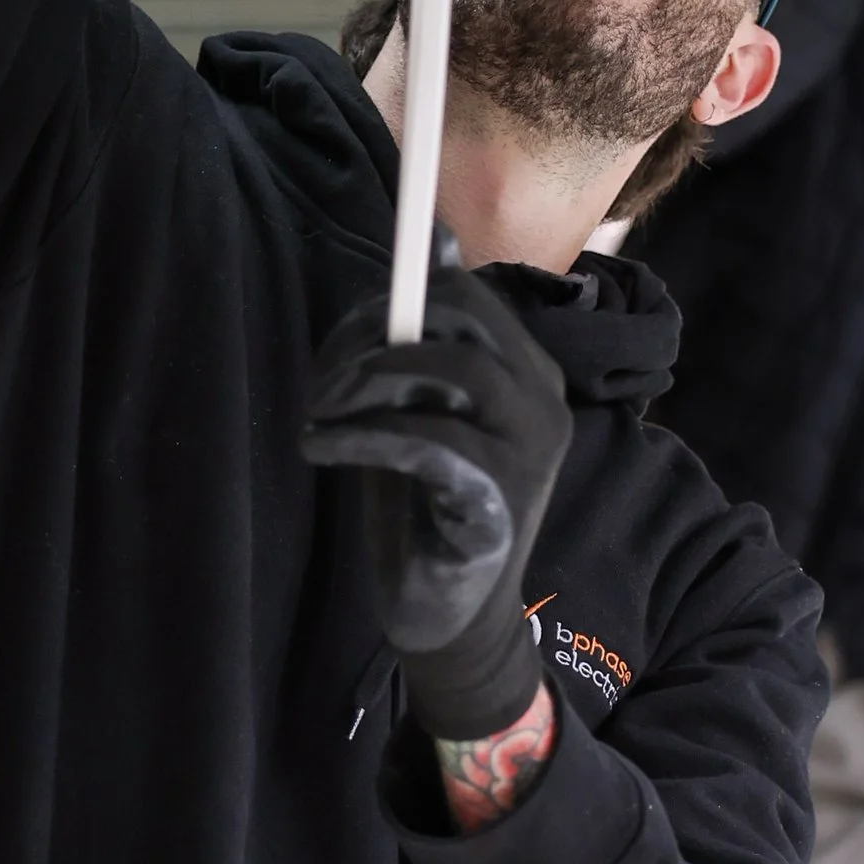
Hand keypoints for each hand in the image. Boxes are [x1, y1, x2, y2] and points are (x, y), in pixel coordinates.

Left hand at [303, 263, 569, 741]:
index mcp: (528, 374)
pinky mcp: (500, 499)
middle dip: (376, 332)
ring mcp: (530, 450)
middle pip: (465, 315)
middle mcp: (543, 401)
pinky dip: (364, 436)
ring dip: (366, 382)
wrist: (450, 622)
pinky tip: (325, 449)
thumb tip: (432, 241)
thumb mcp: (418, 411)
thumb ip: (419, 341)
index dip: (393, 298)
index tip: (342, 335)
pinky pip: (428, 439)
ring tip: (320, 416)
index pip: (467, 294)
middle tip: (324, 377)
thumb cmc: (427, 511)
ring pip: (452, 369)